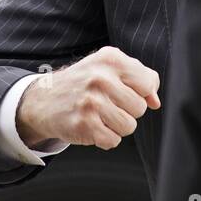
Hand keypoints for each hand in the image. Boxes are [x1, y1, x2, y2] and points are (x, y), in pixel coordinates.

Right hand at [16, 46, 160, 149]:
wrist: (44, 100)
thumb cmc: (84, 83)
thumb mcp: (110, 69)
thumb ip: (140, 79)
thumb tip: (156, 102)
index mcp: (111, 59)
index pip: (148, 83)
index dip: (140, 92)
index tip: (124, 91)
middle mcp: (100, 78)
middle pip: (139, 108)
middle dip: (127, 110)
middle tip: (107, 104)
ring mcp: (91, 102)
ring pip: (129, 126)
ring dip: (117, 126)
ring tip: (100, 115)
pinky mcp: (84, 124)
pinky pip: (113, 140)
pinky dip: (105, 138)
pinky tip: (93, 125)